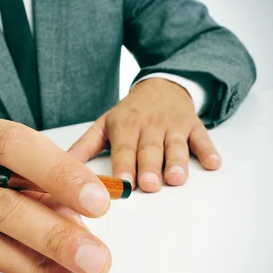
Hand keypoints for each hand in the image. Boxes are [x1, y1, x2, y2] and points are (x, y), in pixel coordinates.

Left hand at [68, 78, 221, 191]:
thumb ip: (85, 147)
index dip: (123, 165)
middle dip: (150, 167)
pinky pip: (203, 138)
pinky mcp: (193, 126)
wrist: (161, 86)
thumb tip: (59, 167)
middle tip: (149, 185)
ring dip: (178, 162)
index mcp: (125, 126)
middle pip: (150, 149)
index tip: (123, 184)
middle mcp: (149, 125)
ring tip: (177, 179)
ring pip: (176, 145)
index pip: (123, 148)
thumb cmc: (129, 113)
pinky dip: (209, 150)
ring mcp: (173, 126)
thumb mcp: (104, 125)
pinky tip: (213, 164)